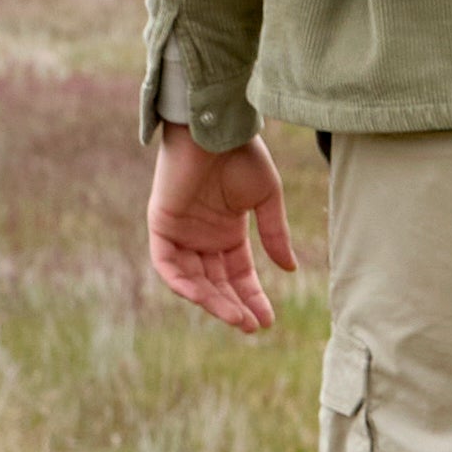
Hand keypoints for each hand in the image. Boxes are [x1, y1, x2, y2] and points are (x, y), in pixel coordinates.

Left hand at [147, 123, 296, 335]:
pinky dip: (182, 282)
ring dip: (212, 301)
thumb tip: (290, 269)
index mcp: (227, 232)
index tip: (269, 320)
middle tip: (252, 325)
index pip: (239, 275)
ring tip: (236, 317)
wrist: (216, 126)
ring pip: (193, 279)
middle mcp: (203, 237)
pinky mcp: (161, 225)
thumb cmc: (243, 154)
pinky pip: (167, 264)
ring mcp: (181, 233)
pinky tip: (203, 297)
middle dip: (234, 306)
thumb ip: (274, 234)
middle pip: (216, 283)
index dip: (252, 297)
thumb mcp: (266, 199)